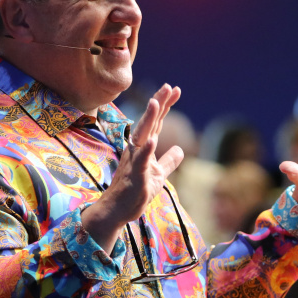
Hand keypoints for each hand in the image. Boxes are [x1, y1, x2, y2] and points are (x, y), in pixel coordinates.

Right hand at [81, 84, 184, 251]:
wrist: (117, 211)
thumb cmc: (135, 192)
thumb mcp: (157, 175)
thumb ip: (168, 161)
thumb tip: (180, 149)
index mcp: (143, 147)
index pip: (156, 122)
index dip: (165, 106)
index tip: (174, 90)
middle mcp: (136, 149)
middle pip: (149, 123)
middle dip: (158, 104)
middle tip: (168, 86)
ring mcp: (134, 161)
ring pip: (141, 136)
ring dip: (149, 120)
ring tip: (156, 103)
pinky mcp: (134, 176)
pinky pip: (140, 161)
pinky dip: (146, 150)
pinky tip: (152, 140)